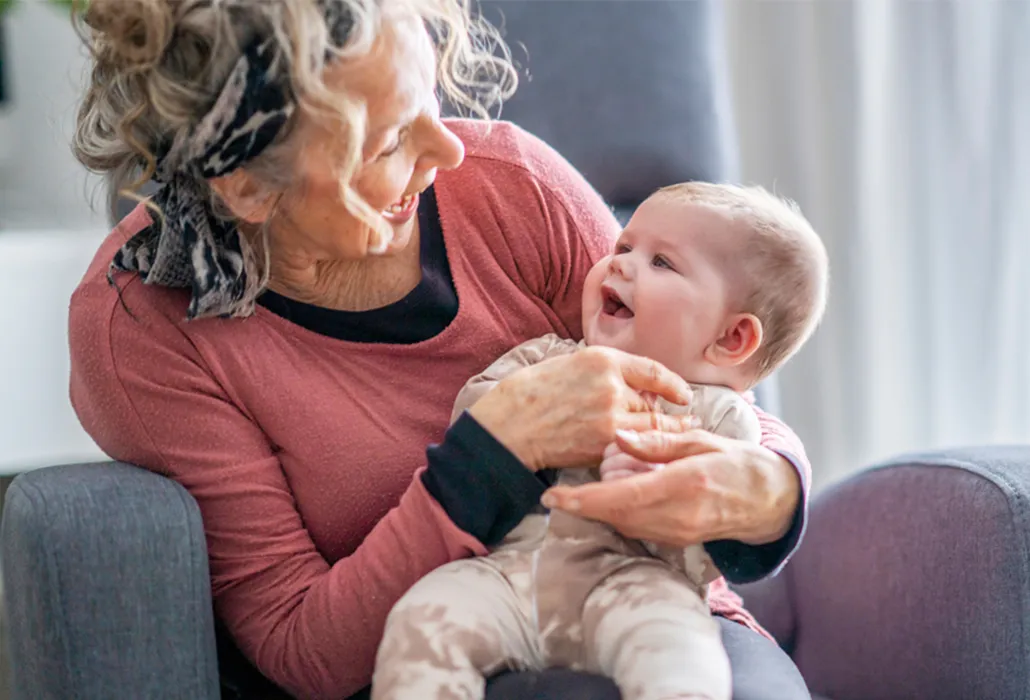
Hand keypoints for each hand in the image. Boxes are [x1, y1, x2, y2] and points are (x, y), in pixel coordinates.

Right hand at [468, 347, 693, 470]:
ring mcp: (610, 417)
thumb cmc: (531, 392)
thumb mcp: (569, 363)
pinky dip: (642, 449)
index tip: (683, 395)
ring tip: (666, 438)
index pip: (653, 370)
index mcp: (602, 359)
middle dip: (660, 412)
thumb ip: (604, 370)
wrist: (508, 425)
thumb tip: (635, 384)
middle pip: (653, 402)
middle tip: (672, 420)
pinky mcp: (604, 445)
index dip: (674, 385)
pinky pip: (634, 447)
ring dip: (657, 433)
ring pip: (650, 426)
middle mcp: (611, 386)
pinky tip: (642, 451)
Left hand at [541, 428, 800, 546]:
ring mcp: (676, 533)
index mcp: (683, 485)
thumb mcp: (701, 441)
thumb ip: (659, 441)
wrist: (767, 500)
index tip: (553, 497)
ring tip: (605, 477)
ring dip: (603, 504)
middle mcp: (677, 516)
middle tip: (574, 480)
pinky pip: (636, 527)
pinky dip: (620, 510)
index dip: (583, 500)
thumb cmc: (735, 462)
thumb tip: (619, 437)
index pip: (622, 497)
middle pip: (614, 515)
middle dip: (585, 501)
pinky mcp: (675, 540)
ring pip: (622, 523)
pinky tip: (623, 490)